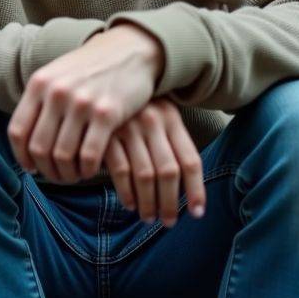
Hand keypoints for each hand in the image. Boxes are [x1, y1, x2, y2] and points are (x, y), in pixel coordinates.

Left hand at [8, 24, 163, 181]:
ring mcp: (81, 103)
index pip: (18, 131)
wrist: (129, 50)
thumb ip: (39, 103)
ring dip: (67, 173)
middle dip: (47, 170)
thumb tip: (25, 146)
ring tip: (74, 174)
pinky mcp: (107, 113)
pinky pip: (89, 155)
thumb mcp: (57, 76)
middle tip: (58, 176)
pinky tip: (91, 169)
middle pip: (39, 148)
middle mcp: (57, 93)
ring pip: (63, 156)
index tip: (32, 168)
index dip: (22, 157)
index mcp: (39, 84)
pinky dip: (87, 170)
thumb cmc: (90, 69)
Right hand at [104, 100, 204, 227]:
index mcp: (171, 117)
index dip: (196, 191)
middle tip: (168, 222)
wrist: (102, 75)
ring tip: (148, 218)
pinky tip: (129, 204)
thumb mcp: (158, 114)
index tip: (196, 213)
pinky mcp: (105, 134)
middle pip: (168, 172)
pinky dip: (126, 192)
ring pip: (145, 175)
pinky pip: (120, 170)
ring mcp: (128, 126)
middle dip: (170, 203)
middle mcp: (153, 121)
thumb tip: (186, 190)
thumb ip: (171, 143)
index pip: (190, 161)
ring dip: (148, 203)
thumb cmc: (134, 105)